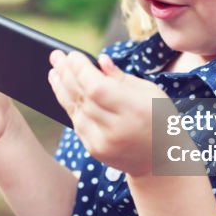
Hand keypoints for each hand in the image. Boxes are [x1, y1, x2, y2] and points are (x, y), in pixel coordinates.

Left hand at [48, 50, 168, 175]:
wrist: (162, 162)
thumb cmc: (159, 120)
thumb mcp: (149, 92)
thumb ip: (121, 77)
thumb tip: (100, 60)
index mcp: (134, 110)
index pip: (97, 87)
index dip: (81, 70)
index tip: (71, 54)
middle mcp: (116, 128)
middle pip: (82, 97)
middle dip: (66, 73)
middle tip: (55, 56)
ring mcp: (103, 142)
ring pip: (74, 109)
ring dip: (61, 88)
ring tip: (54, 71)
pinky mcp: (95, 150)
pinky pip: (76, 122)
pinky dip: (69, 105)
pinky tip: (63, 91)